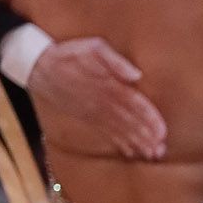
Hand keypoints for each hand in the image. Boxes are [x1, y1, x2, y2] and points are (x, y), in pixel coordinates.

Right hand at [28, 39, 167, 159]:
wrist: (40, 67)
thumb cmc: (70, 54)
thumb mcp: (92, 47)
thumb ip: (115, 61)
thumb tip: (136, 75)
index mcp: (108, 85)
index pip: (134, 104)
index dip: (149, 119)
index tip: (162, 132)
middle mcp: (102, 103)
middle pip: (129, 122)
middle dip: (146, 137)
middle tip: (160, 150)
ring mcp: (94, 112)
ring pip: (120, 130)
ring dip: (137, 144)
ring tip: (152, 155)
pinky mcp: (88, 117)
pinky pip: (106, 133)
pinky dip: (120, 143)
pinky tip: (132, 153)